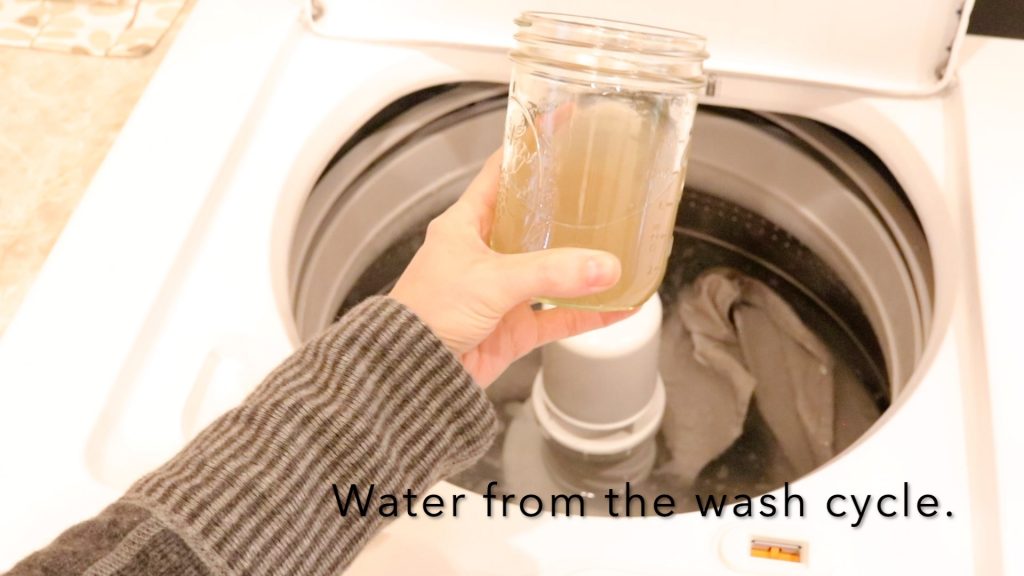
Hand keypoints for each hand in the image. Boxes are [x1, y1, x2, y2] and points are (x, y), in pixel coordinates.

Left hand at [390, 150, 632, 385]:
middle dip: (567, 207)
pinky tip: (618, 306)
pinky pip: (559, 316)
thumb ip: (549, 273)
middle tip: (604, 188)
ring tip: (619, 248)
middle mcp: (485, 252)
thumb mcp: (490, 281)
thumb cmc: (425, 314)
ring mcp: (502, 290)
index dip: (532, 145)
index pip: (503, 170)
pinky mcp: (513, 327)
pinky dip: (588, 313)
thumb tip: (602, 267)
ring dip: (583, 265)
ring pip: (552, 270)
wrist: (408, 371)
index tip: (563, 124)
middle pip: (534, 219)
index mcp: (467, 223)